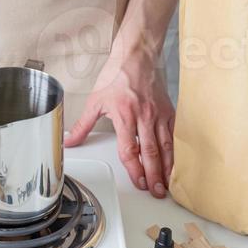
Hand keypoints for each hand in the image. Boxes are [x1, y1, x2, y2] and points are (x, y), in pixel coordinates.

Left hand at [65, 48, 174, 198]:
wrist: (136, 56)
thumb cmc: (116, 75)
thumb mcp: (95, 100)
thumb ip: (83, 124)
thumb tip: (70, 140)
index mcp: (124, 115)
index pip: (130, 149)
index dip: (135, 169)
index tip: (139, 182)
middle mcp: (144, 116)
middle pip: (151, 152)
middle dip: (154, 175)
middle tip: (156, 192)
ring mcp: (158, 114)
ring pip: (166, 146)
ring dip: (167, 167)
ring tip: (168, 183)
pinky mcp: (168, 110)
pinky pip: (174, 134)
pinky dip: (176, 150)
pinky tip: (177, 162)